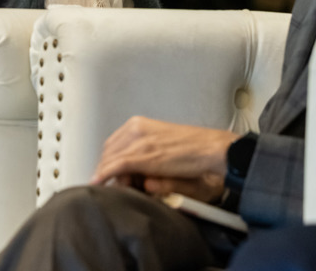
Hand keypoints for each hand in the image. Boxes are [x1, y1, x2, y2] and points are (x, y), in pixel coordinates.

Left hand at [89, 116, 236, 202]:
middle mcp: (137, 129)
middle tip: (116, 185)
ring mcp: (140, 141)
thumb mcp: (166, 157)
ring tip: (117, 189)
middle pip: (108, 151)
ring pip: (110, 158)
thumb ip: (148, 166)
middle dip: (107, 169)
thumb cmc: (197, 155)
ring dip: (108, 174)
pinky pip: (117, 165)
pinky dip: (105, 174)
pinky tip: (99, 182)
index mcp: (141, 125)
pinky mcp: (144, 155)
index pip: (113, 144)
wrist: (216, 152)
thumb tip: (135, 177)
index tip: (111, 175)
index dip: (108, 161)